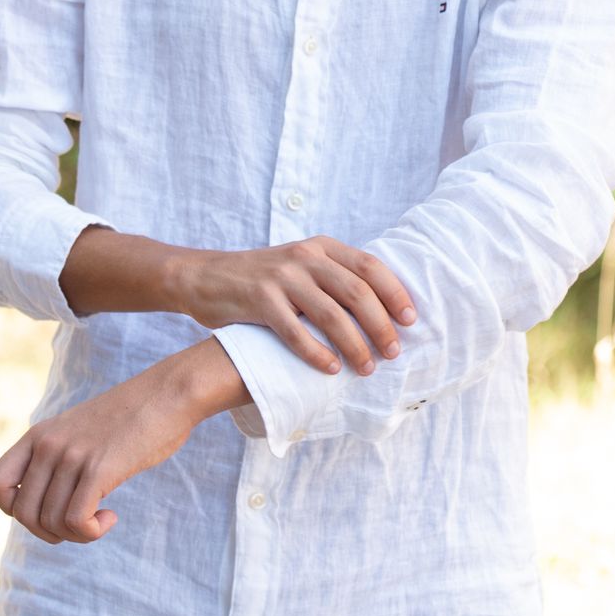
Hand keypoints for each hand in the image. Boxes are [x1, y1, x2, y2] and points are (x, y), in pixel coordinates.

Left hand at [0, 336, 247, 545]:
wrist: (169, 393)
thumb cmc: (132, 417)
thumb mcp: (81, 430)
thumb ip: (59, 456)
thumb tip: (48, 503)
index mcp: (39, 435)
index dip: (14, 509)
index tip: (47, 509)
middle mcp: (48, 444)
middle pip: (23, 514)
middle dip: (49, 532)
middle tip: (80, 524)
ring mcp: (71, 455)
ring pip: (51, 522)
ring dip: (77, 534)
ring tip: (101, 518)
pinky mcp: (99, 468)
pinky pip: (77, 521)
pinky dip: (92, 532)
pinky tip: (112, 517)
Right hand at [173, 236, 416, 376]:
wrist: (204, 276)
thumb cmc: (261, 279)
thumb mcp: (300, 265)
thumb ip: (334, 278)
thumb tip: (381, 311)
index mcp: (322, 247)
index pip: (371, 266)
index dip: (395, 293)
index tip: (410, 321)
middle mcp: (305, 256)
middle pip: (357, 292)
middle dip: (381, 326)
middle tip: (393, 353)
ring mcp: (281, 276)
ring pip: (331, 314)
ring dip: (355, 345)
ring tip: (366, 368)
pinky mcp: (259, 299)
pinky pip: (294, 330)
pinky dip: (316, 353)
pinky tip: (329, 369)